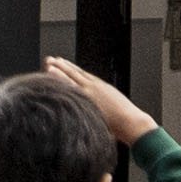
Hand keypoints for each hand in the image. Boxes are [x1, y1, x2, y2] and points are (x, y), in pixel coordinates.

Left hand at [36, 55, 152, 146]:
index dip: (70, 68)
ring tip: (48, 62)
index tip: (61, 63)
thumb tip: (98, 112)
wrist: (132, 122)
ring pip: (71, 77)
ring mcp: (90, 92)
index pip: (82, 75)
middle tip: (50, 59)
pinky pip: (71, 86)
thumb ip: (104, 106)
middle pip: (74, 73)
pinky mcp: (87, 99)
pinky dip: (61, 78)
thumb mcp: (115, 108)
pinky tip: (51, 73)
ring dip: (59, 69)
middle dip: (62, 66)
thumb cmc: (125, 121)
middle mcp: (94, 87)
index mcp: (101, 88)